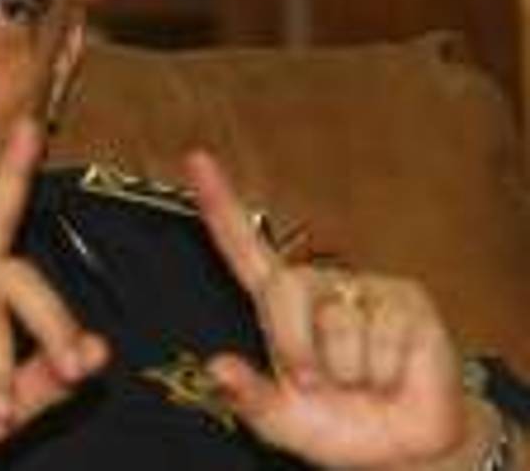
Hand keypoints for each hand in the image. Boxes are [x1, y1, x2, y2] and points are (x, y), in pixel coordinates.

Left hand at [186, 151, 473, 469]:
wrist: (402, 446)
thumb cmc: (334, 425)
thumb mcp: (279, 420)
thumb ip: (246, 395)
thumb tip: (217, 366)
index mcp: (277, 306)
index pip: (242, 247)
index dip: (219, 204)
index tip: (196, 159)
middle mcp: (317, 286)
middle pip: (285, 290)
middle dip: (295, 349)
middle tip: (318, 385)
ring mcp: (362, 288)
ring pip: (337, 324)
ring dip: (345, 370)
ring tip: (360, 381)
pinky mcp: (406, 300)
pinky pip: (381, 337)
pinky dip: (381, 372)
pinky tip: (389, 374)